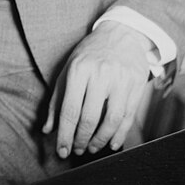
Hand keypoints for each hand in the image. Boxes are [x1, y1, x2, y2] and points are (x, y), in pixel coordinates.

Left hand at [42, 21, 152, 158]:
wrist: (122, 33)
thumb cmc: (91, 54)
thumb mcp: (69, 68)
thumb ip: (57, 99)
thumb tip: (48, 129)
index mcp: (79, 69)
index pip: (70, 110)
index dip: (64, 135)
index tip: (61, 151)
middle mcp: (100, 74)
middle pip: (89, 118)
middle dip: (81, 140)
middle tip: (77, 150)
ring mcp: (120, 79)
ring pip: (111, 121)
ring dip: (100, 140)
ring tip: (92, 148)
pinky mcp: (137, 84)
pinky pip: (128, 116)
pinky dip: (120, 135)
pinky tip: (112, 144)